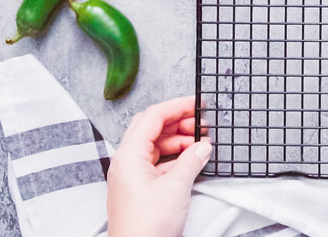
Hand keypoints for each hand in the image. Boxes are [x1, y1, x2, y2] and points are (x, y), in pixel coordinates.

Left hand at [107, 96, 211, 236]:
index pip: (153, 117)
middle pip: (151, 128)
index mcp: (129, 155)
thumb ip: (191, 160)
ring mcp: (130, 175)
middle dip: (178, 121)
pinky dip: (174, 157)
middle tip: (202, 122)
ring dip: (177, 139)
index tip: (197, 103)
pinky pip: (156, 162)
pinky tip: (191, 159)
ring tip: (201, 141)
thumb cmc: (147, 227)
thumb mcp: (177, 187)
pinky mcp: (138, 188)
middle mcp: (126, 162)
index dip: (177, 106)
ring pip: (154, 145)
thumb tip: (202, 146)